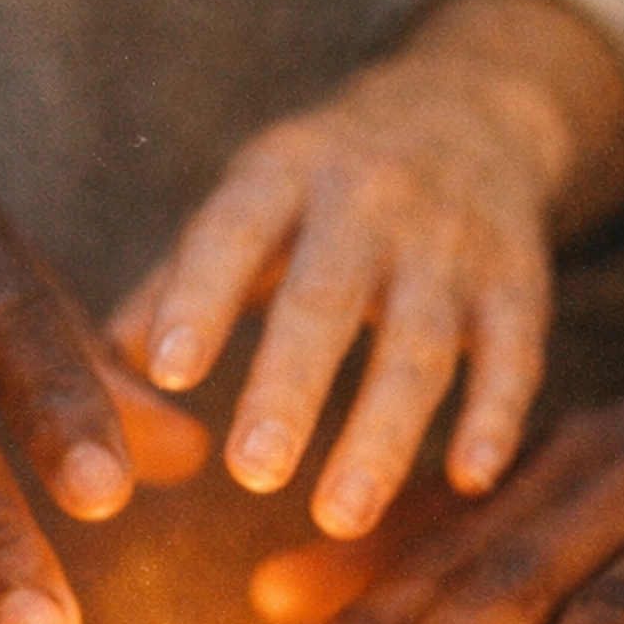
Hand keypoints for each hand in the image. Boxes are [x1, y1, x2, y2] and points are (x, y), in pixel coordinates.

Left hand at [112, 0, 623, 540]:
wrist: (474, 107)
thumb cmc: (324, 184)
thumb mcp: (250, 200)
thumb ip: (179, 282)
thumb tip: (104, 373)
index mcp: (285, 171)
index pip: (234, 231)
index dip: (201, 296)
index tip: (167, 372)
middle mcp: (372, 197)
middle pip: (328, 299)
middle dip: (290, 386)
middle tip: (251, 473)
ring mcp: (453, 241)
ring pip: (419, 343)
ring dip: (382, 434)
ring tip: (339, 516)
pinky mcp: (519, 281)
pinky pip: (512, 354)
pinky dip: (495, 417)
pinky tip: (468, 481)